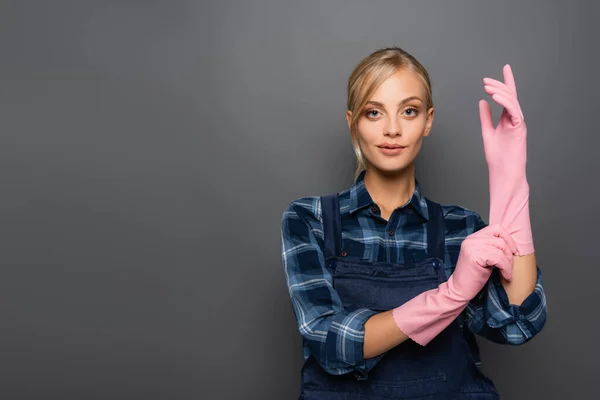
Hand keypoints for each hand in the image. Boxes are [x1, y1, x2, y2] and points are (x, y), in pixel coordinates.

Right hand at [449, 224, 516, 301]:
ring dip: (508, 262)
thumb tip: (511, 244)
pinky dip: (506, 268)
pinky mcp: (474, 256)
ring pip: (501, 248)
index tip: (513, 251)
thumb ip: (491, 247)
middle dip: (509, 253)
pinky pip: (498, 258)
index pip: (496, 228)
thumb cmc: (473, 276)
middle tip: (509, 266)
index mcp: (473, 238)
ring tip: (506, 272)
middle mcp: (471, 239)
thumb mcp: (483, 257)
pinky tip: (505, 276)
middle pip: (500, 239)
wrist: (459, 289)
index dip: (508, 238)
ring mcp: (471, 247)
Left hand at [479, 64, 526, 178]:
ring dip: (500, 92)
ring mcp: (518, 123)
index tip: (505, 68)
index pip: (508, 97)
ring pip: (512, 101)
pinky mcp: (519, 128)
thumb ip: (486, 117)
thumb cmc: (498, 157)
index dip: (506, 82)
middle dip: (499, 85)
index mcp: (508, 119)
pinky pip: (514, 111)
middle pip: (510, 96)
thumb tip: (482, 102)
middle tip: (485, 80)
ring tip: (487, 87)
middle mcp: (515, 119)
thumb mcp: (488, 132)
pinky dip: (505, 102)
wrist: (504, 173)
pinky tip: (494, 97)